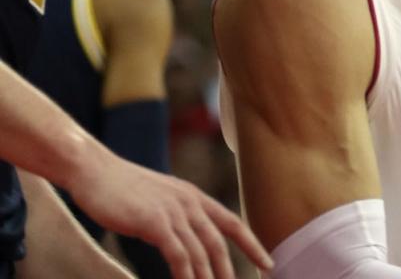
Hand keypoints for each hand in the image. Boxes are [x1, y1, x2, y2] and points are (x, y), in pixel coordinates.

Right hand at [64, 148, 272, 278]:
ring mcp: (173, 212)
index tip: (268, 262)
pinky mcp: (154, 223)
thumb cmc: (120, 187)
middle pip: (219, 243)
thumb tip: (182, 235)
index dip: (252, 245)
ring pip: (201, 252)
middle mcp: (190, 203)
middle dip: (230, 270)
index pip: (232, 223)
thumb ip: (176, 213)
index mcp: (194, 196)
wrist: (94, 170)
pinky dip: (186, 275)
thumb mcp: (159, 197)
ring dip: (208, 277)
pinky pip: (178, 255)